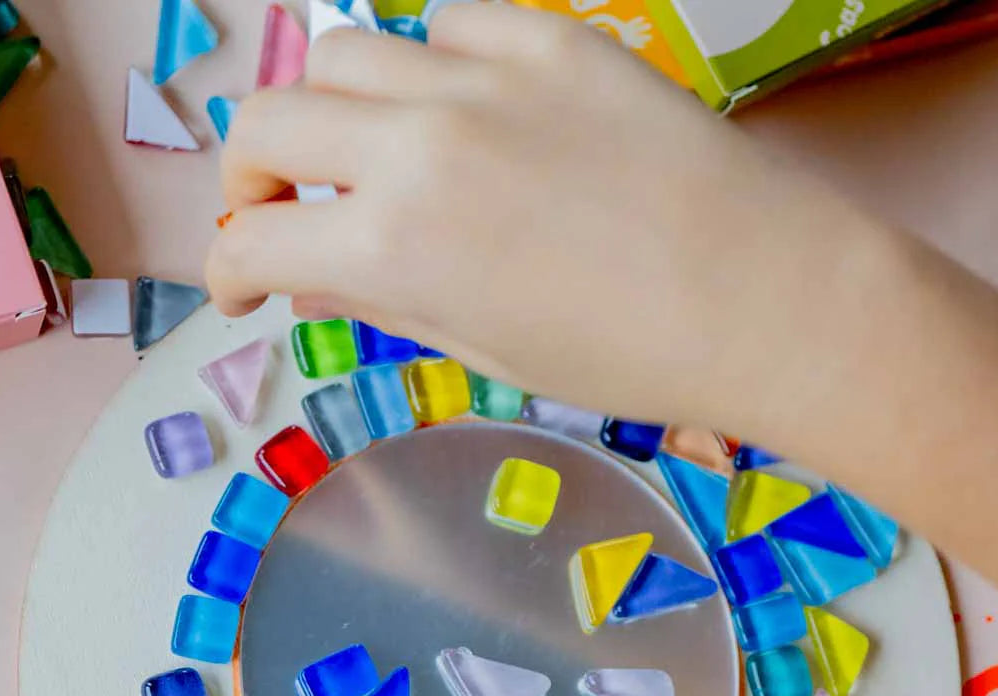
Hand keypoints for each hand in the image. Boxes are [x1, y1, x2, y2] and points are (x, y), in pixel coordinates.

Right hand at [207, 3, 854, 420]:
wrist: (766, 300)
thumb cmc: (625, 360)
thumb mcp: (485, 348)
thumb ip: (382, 298)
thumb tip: (311, 270)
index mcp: (393, 245)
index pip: (254, 240)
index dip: (231, 270)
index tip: (243, 285)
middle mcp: (415, 145)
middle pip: (267, 121)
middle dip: (251, 177)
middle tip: (281, 211)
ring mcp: (482, 77)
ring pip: (343, 54)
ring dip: (330, 111)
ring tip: (371, 156)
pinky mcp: (550, 36)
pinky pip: (447, 26)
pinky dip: (426, 69)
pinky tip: (458, 113)